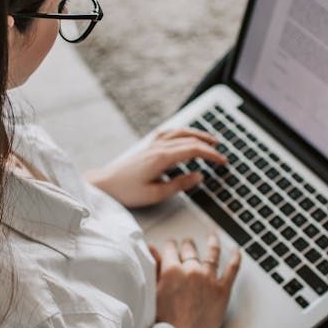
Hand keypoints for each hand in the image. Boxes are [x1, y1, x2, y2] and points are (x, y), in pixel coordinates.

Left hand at [85, 128, 225, 207]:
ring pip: (180, 132)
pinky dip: (183, 132)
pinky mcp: (147, 146)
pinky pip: (169, 133)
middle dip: (209, 144)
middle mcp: (158, 146)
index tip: (223, 161)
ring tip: (210, 140)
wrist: (104, 184)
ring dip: (198, 134)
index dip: (211, 155)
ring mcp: (152, 144)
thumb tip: (199, 176)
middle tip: (222, 153)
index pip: (194, 150)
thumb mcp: (156, 194)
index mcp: (162, 157)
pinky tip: (186, 136)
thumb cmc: (127, 191)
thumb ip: (180, 184)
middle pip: (190, 139)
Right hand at [148, 234, 241, 327]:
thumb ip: (154, 269)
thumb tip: (152, 250)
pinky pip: (232, 269)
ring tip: (212, 237)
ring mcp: (209, 279)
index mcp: (171, 270)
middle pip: (190, 250)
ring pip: (212, 253)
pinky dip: (236, 258)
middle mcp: (191, 270)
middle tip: (187, 244)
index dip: (170, 246)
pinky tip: (236, 251)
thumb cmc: (164, 323)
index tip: (171, 246)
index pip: (171, 249)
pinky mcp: (223, 290)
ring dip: (212, 242)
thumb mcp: (153, 293)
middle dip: (187, 245)